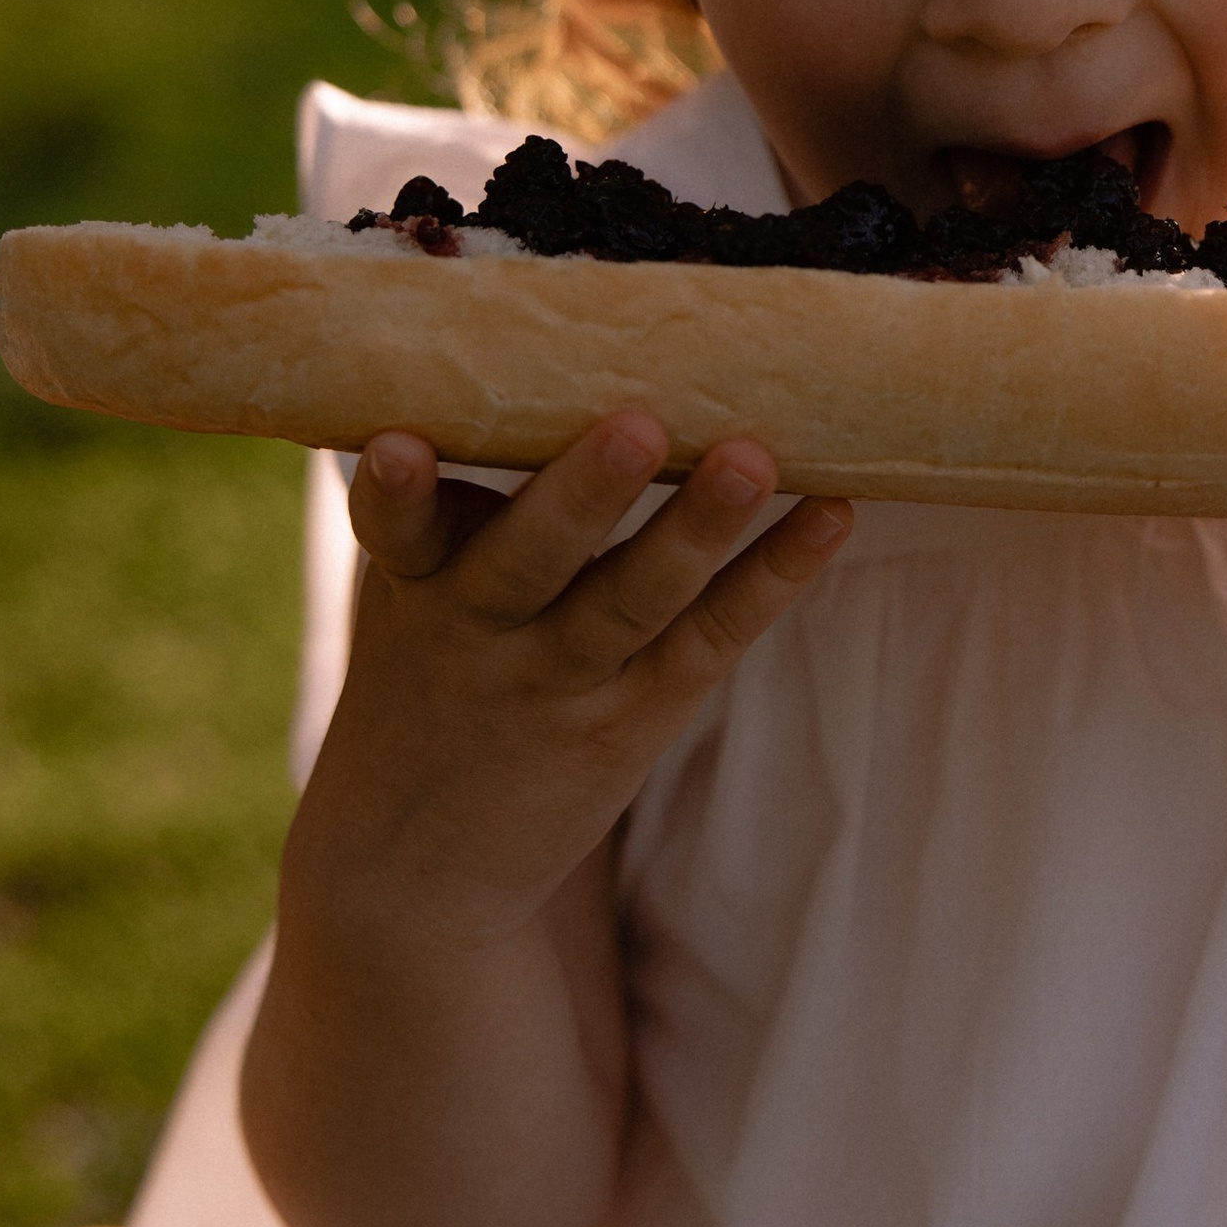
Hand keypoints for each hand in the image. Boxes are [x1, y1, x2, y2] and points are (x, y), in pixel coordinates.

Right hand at [297, 415, 851, 949]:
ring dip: (698, 528)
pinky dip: (773, 577)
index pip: (395, 530)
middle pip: (530, 560)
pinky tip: (831, 515)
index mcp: (414, 587)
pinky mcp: (636, 717)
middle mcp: (483, 633)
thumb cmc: (422, 686)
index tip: (396, 443)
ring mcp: (563, 680)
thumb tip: (512, 354)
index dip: (396, 489)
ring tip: (753, 458)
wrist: (412, 872)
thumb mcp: (406, 599)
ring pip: (633, 600)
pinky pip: (712, 639)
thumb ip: (449, 507)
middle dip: (581, 494)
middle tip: (635, 424)